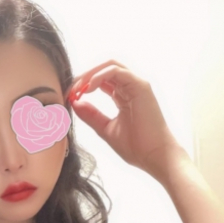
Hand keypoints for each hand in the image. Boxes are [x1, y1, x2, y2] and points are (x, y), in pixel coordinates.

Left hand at [67, 60, 188, 178]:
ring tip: (77, 89)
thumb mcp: (106, 129)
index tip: (69, 96)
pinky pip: (117, 71)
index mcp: (124, 97)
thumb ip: (91, 116)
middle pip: (104, 69)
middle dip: (84, 77)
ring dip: (90, 74)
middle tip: (70, 90)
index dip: (83, 85)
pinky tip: (88, 88)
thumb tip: (75, 103)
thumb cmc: (136, 147)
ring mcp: (137, 85)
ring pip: (110, 66)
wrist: (154, 157)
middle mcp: (131, 88)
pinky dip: (99, 76)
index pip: (101, 81)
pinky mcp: (141, 86)